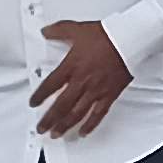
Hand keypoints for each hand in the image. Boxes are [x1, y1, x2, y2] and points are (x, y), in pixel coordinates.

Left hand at [30, 19, 132, 136]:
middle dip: (49, 119)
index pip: (50, 85)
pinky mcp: (109, 95)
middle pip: (61, 106)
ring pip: (76, 113)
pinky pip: (98, 114)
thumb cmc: (107, 36)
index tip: (33, 103)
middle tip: (41, 128)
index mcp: (71, 66)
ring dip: (65, 125)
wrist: (129, 40)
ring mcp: (95, 90)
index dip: (39, 96)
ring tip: (56, 134)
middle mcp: (81, 81)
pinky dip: (90, 125)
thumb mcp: (78, 29)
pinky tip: (83, 132)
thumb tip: (45, 31)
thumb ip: (59, 31)